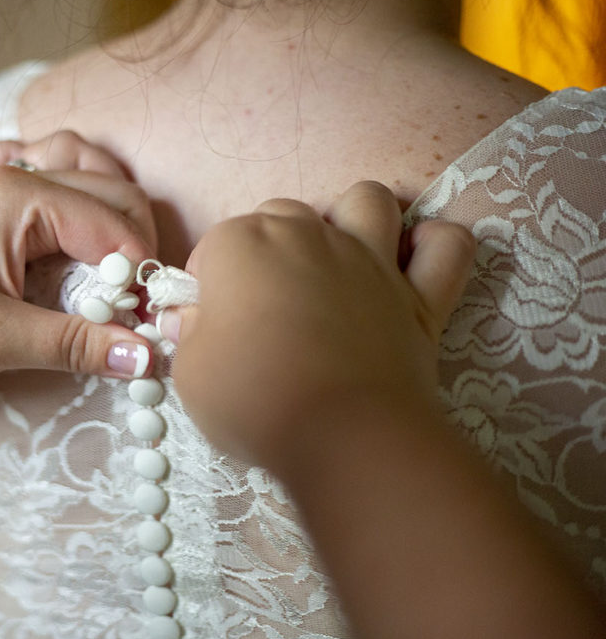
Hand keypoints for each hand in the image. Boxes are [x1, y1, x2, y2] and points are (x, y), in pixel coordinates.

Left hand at [0, 133, 155, 399]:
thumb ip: (79, 343)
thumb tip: (150, 358)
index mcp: (18, 194)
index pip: (114, 221)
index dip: (140, 274)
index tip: (152, 326)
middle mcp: (13, 179)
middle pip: (111, 195)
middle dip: (134, 250)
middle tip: (138, 311)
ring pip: (87, 189)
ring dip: (112, 228)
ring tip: (114, 285)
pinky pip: (53, 201)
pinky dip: (78, 221)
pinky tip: (77, 256)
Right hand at [169, 181, 474, 470]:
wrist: (341, 437)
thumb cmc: (252, 400)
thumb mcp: (191, 373)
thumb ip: (191, 332)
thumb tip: (193, 316)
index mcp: (242, 244)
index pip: (214, 247)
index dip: (208, 285)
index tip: (210, 323)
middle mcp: (307, 234)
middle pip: (282, 215)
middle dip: (268, 247)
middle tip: (264, 303)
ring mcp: (370, 258)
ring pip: (367, 201)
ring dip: (352, 219)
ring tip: (338, 259)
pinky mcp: (421, 295)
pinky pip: (447, 246)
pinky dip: (435, 247)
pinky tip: (414, 263)